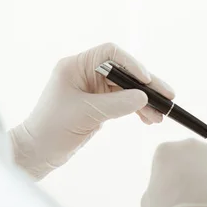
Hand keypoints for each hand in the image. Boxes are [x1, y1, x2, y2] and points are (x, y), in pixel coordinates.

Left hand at [9, 42, 174, 179]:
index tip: (146, 80)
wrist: (38, 152)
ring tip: (160, 116)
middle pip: (124, 72)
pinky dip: (137, 110)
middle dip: (147, 86)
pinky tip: (149, 119)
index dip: (132, 64)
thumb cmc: (53, 129)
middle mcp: (86, 73)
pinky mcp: (99, 104)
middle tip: (168, 96)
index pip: (111, 54)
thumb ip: (117, 104)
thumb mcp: (87, 114)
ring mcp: (93, 89)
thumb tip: (144, 97)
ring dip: (145, 101)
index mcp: (76, 66)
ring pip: (127, 89)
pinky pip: (124, 102)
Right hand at [141, 139, 206, 206]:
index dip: (179, 178)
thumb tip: (172, 181)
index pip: (175, 159)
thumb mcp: (152, 197)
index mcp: (167, 150)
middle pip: (198, 157)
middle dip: (201, 174)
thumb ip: (163, 181)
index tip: (182, 193)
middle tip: (201, 197)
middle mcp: (190, 143)